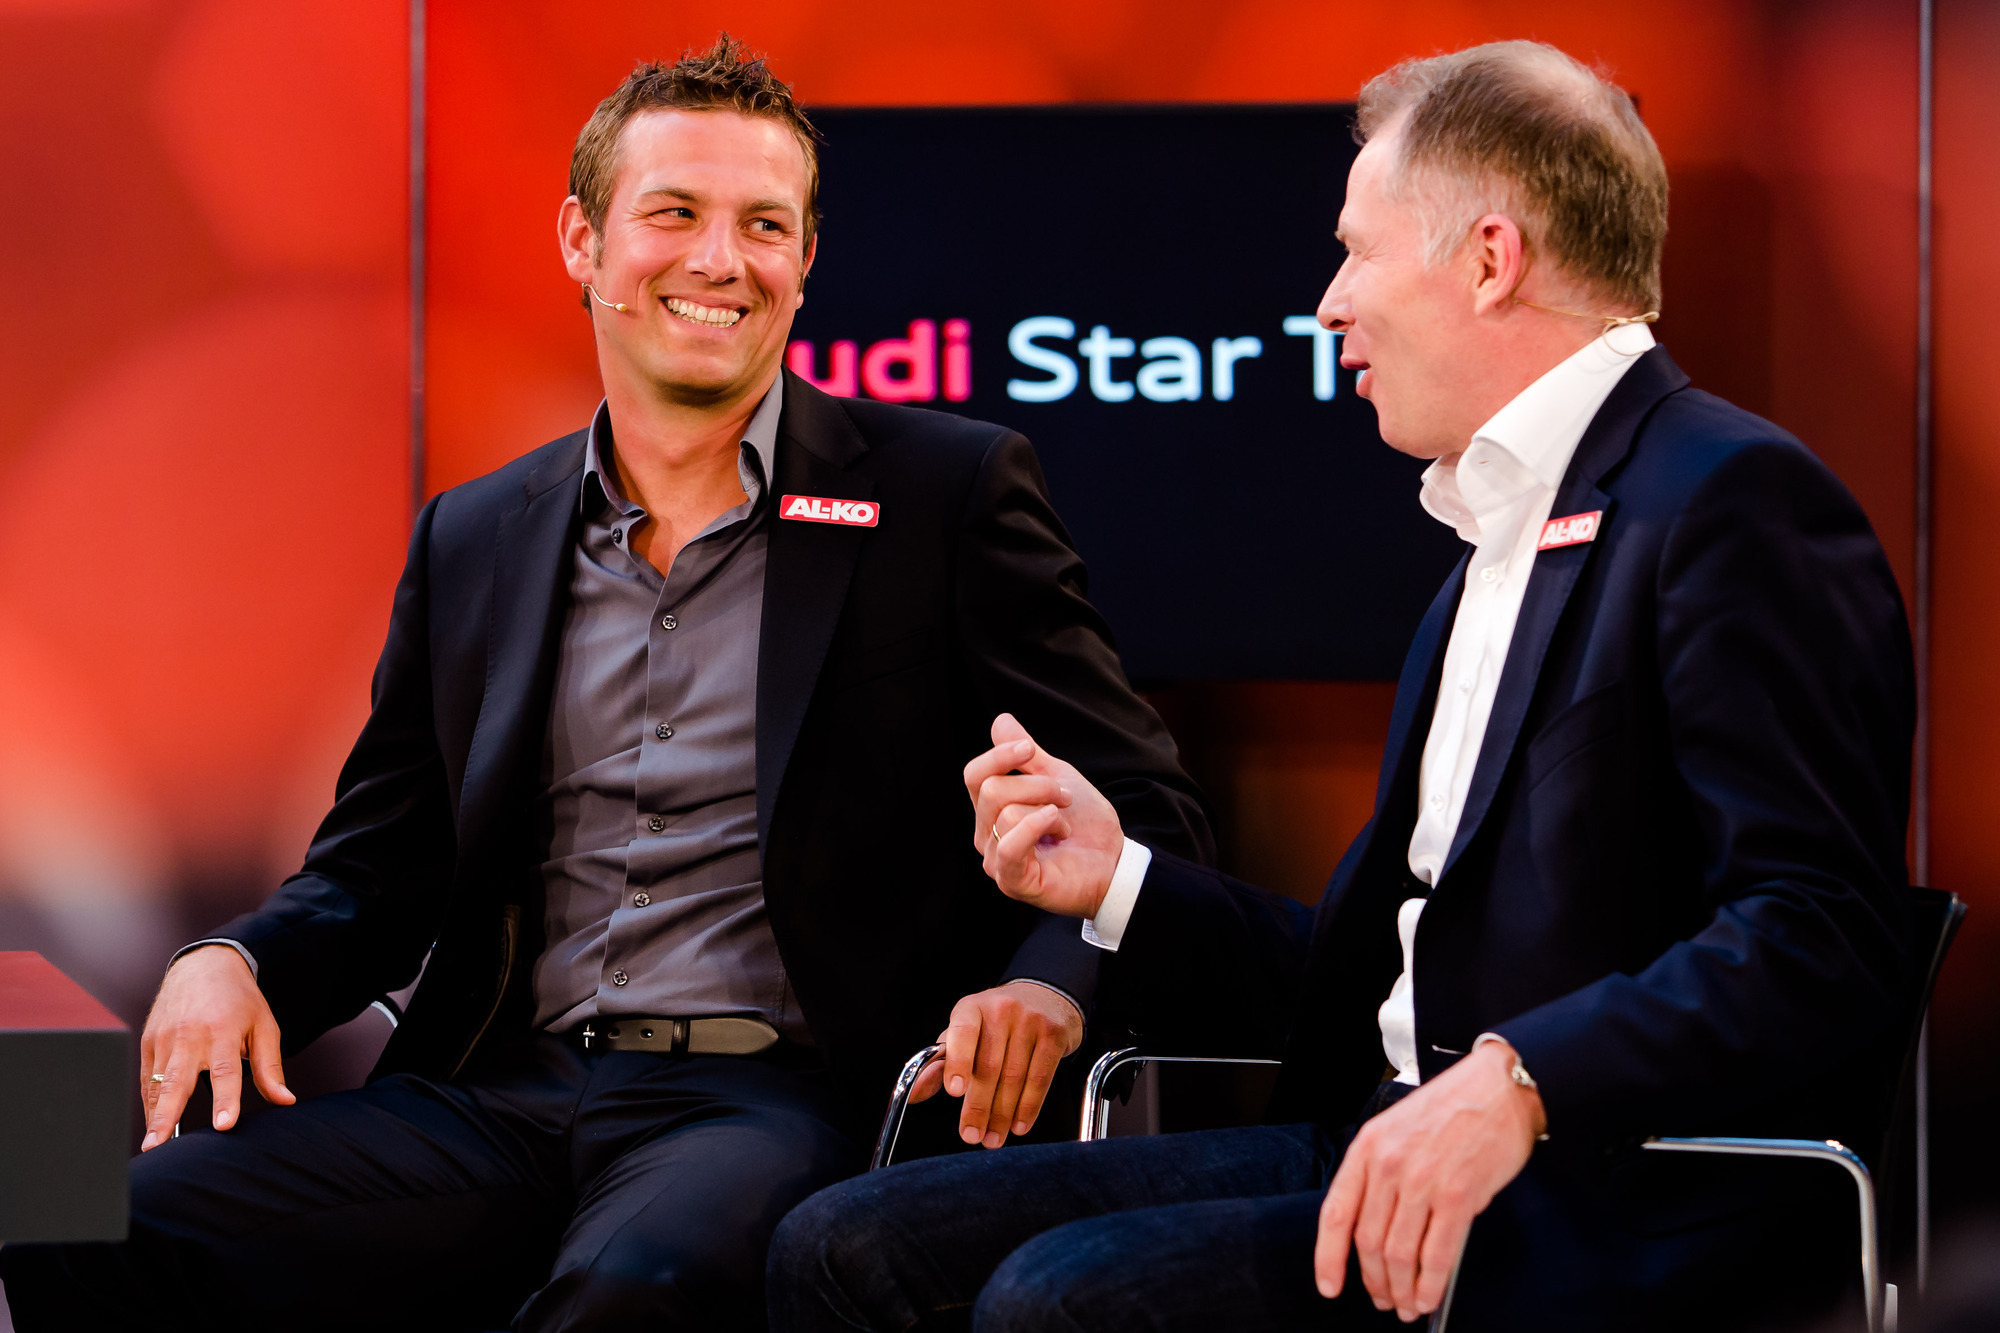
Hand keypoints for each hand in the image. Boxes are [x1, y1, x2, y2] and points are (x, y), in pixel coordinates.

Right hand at [138, 945, 293, 1150]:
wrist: (204, 964)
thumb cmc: (239, 999)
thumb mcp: (264, 1026)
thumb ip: (270, 1067)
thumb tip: (285, 1100)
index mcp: (222, 1030)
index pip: (225, 1071)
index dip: (225, 1100)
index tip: (224, 1126)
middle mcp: (189, 1035)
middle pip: (178, 1081)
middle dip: (167, 1116)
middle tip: (160, 1147)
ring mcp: (164, 1037)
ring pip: (157, 1082)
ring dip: (153, 1116)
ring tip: (151, 1146)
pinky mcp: (149, 1040)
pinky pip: (147, 1076)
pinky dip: (148, 1101)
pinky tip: (151, 1124)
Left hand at [908, 980, 1083, 1147]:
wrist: (1044, 996)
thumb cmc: (996, 1022)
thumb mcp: (965, 1032)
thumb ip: (940, 1062)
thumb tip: (915, 1094)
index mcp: (971, 1007)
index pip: (962, 1032)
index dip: (958, 1062)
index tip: (954, 1092)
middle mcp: (1001, 1009)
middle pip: (989, 1066)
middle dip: (978, 1107)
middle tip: (971, 1135)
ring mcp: (1030, 1020)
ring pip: (1014, 1077)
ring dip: (1002, 1115)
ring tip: (992, 1138)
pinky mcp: (1054, 1034)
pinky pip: (1040, 1078)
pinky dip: (1028, 1107)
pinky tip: (1019, 1125)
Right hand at [963, 713, 1124, 919]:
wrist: (1114, 861)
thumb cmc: (1084, 823)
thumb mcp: (1056, 777)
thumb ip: (1025, 752)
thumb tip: (1000, 720)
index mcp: (991, 811)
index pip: (975, 775)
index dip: (999, 755)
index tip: (1030, 750)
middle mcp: (986, 836)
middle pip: (992, 790)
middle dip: (1038, 785)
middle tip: (1065, 798)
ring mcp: (998, 862)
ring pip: (1006, 814)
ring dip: (1049, 811)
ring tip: (1065, 824)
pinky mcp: (1014, 882)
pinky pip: (1010, 847)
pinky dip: (1036, 827)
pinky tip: (1060, 829)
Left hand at [1314, 1040, 1544, 1320]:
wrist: (1499, 1088)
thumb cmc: (1451, 1108)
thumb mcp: (1397, 1129)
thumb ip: (1383, 1176)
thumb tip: (1383, 1235)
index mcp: (1368, 1147)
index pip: (1336, 1214)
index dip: (1328, 1257)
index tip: (1329, 1286)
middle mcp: (1389, 1165)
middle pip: (1368, 1241)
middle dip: (1374, 1281)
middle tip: (1383, 1299)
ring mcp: (1423, 1181)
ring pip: (1400, 1254)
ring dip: (1401, 1289)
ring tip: (1406, 1304)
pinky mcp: (1459, 1195)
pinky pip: (1437, 1254)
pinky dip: (1431, 1284)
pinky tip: (1429, 1296)